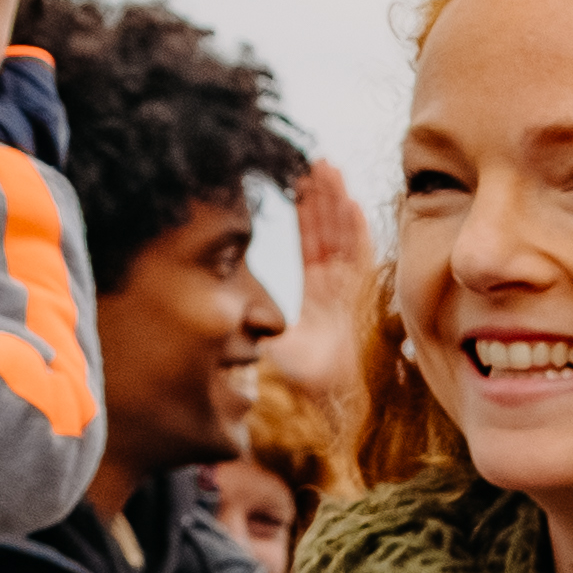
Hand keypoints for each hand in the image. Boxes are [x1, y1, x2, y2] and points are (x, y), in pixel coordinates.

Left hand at [261, 159, 378, 406]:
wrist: (325, 411)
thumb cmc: (295, 388)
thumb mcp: (261, 345)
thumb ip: (243, 321)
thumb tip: (207, 299)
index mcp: (319, 301)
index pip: (313, 248)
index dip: (308, 215)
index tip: (297, 183)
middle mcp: (340, 295)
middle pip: (332, 236)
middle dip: (324, 199)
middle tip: (312, 161)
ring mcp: (354, 296)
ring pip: (346, 240)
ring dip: (337, 204)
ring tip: (327, 168)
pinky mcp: (364, 300)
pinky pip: (361, 258)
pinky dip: (356, 230)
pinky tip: (348, 202)